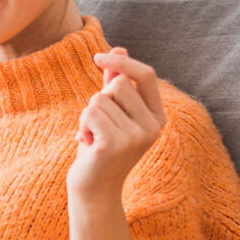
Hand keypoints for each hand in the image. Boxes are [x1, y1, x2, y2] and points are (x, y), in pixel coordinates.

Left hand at [66, 47, 166, 202]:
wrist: (93, 191)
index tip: (98, 56)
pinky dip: (81, 125)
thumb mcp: (111, 114)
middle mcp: (152, 126)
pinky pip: (89, 113)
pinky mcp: (113, 144)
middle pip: (118, 84)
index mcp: (157, 117)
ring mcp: (135, 136)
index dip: (122, 62)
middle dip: (99, 99)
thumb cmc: (100, 150)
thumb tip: (118, 48)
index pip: (145, 74)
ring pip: (99, 99)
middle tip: (98, 126)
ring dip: (87, 116)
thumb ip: (116, 84)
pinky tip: (85, 144)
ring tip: (92, 138)